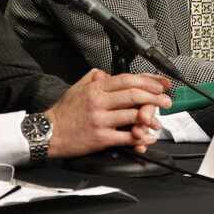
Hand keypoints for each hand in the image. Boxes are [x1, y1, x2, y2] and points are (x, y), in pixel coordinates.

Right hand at [44, 69, 171, 157]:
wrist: (48, 133)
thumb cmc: (63, 112)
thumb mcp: (77, 87)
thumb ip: (94, 77)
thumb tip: (109, 74)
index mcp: (96, 89)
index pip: (127, 80)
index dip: (148, 81)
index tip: (160, 85)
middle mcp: (99, 102)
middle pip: (134, 96)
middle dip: (155, 98)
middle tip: (166, 101)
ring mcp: (100, 120)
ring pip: (133, 115)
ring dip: (150, 119)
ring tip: (158, 121)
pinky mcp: (101, 138)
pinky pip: (126, 137)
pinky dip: (140, 137)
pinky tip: (147, 137)